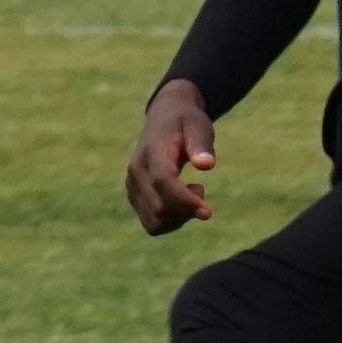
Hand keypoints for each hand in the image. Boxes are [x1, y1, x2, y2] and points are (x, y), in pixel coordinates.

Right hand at [127, 79, 223, 234]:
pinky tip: (182, 201)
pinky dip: (172, 221)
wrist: (164, 119)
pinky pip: (152, 223)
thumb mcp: (198, 126)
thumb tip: (207, 165)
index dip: (184, 200)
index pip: (162, 182)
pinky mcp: (135, 198)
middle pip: (159, 208)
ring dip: (179, 218)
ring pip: (154, 222)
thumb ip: (201, 144)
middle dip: (187, 210)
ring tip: (191, 194)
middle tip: (201, 189)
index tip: (208, 211)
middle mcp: (136, 173)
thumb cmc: (185, 122)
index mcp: (151, 153)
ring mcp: (133, 188)